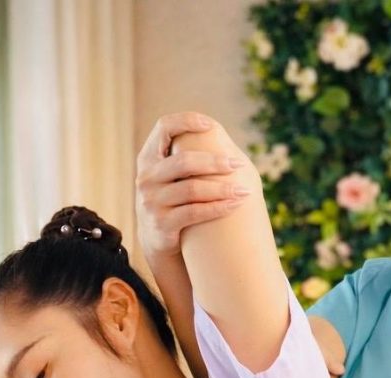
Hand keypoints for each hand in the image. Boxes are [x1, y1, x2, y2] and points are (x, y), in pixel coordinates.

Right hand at [135, 111, 250, 257]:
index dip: (186, 121)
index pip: (163, 127)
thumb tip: (225, 140)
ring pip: (192, 189)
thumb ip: (185, 160)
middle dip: (216, 162)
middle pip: (184, 161)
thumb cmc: (173, 202)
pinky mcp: (162, 224)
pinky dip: (218, 208)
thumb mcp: (169, 178)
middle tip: (238, 165)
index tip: (210, 125)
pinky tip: (234, 205)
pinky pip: (194, 212)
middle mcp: (146, 178)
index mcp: (148, 158)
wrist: (156, 242)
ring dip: (222, 188)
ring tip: (244, 190)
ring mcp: (152, 202)